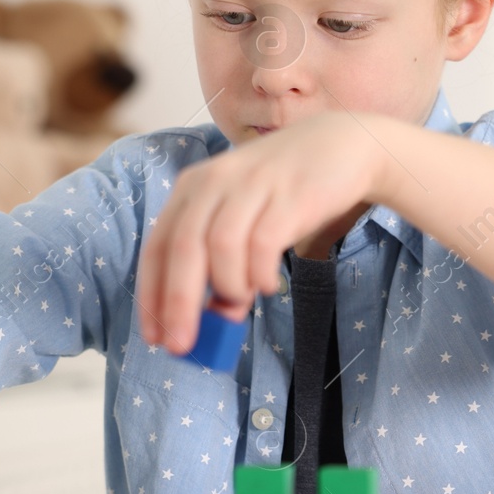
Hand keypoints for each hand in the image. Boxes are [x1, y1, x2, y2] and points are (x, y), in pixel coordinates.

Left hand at [136, 110, 389, 353]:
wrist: (341, 147)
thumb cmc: (284, 192)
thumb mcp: (244, 220)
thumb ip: (224, 264)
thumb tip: (218, 316)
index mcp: (192, 188)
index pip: (157, 247)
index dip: (151, 295)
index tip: (156, 338)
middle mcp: (214, 182)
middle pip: (182, 249)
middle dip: (179, 304)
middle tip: (183, 346)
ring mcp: (251, 185)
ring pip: (220, 247)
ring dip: (228, 287)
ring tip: (244, 299)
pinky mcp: (288, 194)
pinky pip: (262, 244)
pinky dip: (259, 274)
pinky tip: (268, 284)